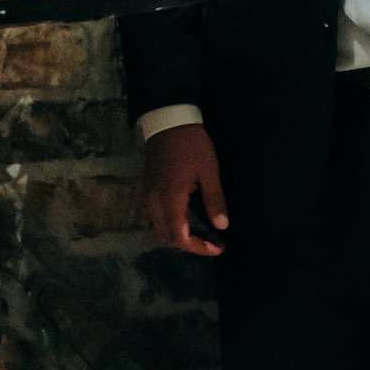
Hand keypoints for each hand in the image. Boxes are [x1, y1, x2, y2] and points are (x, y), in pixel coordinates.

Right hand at [142, 122, 227, 257]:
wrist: (168, 122)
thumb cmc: (192, 144)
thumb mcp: (209, 171)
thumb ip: (215, 200)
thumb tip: (222, 226)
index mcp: (170, 198)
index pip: (179, 237)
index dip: (198, 247)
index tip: (217, 248)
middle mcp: (154, 202)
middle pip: (168, 236)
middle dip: (191, 244)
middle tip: (213, 243)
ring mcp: (148, 196)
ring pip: (161, 228)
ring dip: (181, 236)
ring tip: (204, 235)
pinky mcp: (147, 190)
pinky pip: (157, 217)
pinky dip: (172, 225)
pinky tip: (188, 222)